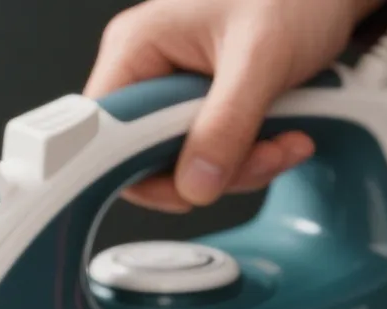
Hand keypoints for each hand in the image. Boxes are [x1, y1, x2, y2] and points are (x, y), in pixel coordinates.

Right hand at [84, 0, 386, 211]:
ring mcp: (174, 93)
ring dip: (240, 169)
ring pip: (183, 166)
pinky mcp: (203, 110)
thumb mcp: (262, 57)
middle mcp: (148, 70)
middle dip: (209, 170)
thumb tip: (195, 184)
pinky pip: (210, 156)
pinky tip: (281, 138)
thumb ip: (227, 124)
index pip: (104, 131)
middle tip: (257, 156)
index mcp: (138, 46)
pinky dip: (249, 160)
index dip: (135, 166)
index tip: (182, 182)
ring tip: (282, 142)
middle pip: (146, 158)